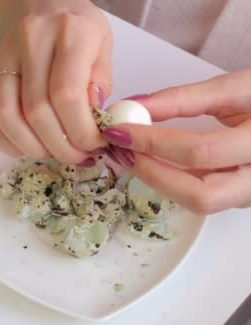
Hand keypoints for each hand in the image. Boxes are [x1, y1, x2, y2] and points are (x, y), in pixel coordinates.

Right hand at [0, 0, 112, 163]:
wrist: (32, 0)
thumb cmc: (73, 24)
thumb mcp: (101, 44)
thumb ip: (99, 83)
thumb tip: (90, 125)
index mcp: (69, 32)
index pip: (67, 94)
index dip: (80, 131)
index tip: (94, 146)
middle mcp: (31, 41)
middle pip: (36, 110)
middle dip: (60, 146)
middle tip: (76, 157)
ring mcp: (3, 58)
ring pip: (6, 116)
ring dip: (30, 147)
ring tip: (51, 152)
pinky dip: (6, 141)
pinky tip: (26, 145)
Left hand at [103, 69, 250, 214]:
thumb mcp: (236, 88)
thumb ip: (185, 98)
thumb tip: (136, 106)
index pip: (201, 151)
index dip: (153, 142)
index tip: (119, 129)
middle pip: (201, 195)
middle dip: (153, 175)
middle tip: (123, 151)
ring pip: (202, 203)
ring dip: (160, 181)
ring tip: (133, 154)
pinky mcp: (245, 197)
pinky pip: (206, 197)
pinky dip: (174, 181)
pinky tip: (155, 161)